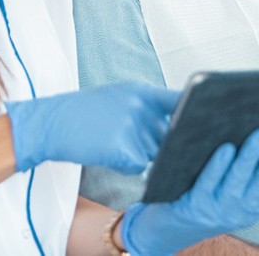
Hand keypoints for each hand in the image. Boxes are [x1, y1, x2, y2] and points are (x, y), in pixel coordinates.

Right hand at [5, 83, 179, 172]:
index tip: (205, 119)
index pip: (180, 101)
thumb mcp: (118, 96)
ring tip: (112, 141)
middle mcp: (141, 107)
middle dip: (160, 142)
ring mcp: (132, 127)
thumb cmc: (85, 111)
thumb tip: (174, 124)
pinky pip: (137, 167)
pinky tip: (106, 153)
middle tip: (135, 139)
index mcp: (142, 91)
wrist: (52, 122)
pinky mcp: (122, 148)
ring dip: (139, 155)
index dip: (194, 111)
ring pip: (153, 153)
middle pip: (168, 134)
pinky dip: (125, 166)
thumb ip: (146, 107)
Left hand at [121, 128, 258, 255]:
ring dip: (251, 157)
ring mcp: (219, 209)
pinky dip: (218, 166)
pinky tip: (225, 148)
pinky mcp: (195, 205)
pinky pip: (209, 183)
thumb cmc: (206, 195)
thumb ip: (252, 167)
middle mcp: (243, 208)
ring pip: (239, 181)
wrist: (167, 225)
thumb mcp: (236, 187)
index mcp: (256, 202)